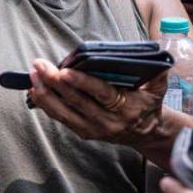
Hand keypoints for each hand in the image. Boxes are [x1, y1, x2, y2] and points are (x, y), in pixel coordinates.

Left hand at [27, 60, 165, 147]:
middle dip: (55, 82)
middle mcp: (107, 121)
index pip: (100, 94)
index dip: (82, 82)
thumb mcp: (158, 88)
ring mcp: (93, 129)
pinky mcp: (83, 132)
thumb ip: (158, 73)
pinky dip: (46, 104)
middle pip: (76, 101)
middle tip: (40, 65)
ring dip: (45, 93)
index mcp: (125, 108)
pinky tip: (35, 89)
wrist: (146, 133)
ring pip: (63, 112)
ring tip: (33, 75)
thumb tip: (159, 59)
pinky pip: (61, 118)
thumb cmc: (149, 104)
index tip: (65, 71)